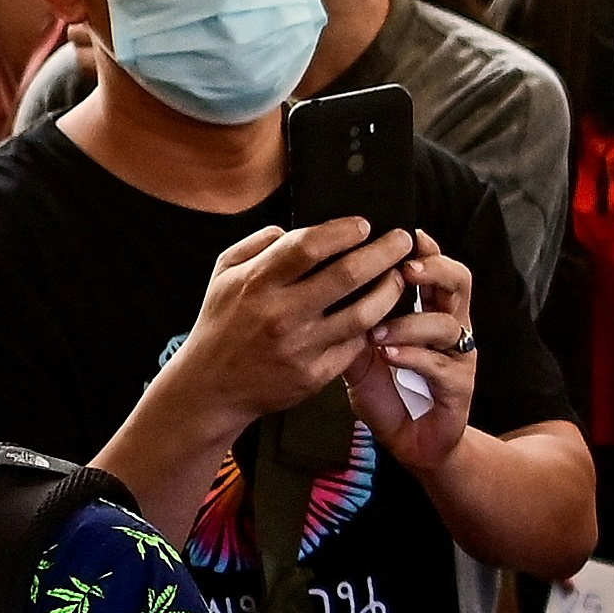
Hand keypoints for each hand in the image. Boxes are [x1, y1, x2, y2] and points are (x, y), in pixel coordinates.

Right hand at [177, 216, 415, 425]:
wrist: (211, 387)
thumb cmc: (221, 324)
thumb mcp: (224, 273)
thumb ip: (258, 244)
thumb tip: (295, 228)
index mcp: (258, 283)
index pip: (309, 246)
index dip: (343, 231)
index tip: (364, 225)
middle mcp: (281, 314)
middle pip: (347, 275)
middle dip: (383, 252)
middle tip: (402, 240)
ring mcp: (300, 347)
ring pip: (363, 313)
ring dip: (390, 290)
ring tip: (399, 276)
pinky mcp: (314, 374)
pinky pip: (355, 344)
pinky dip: (373, 325)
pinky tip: (381, 312)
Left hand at [350, 235, 481, 470]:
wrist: (414, 443)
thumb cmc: (389, 394)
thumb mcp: (362, 355)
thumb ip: (352, 324)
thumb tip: (321, 289)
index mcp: (431, 312)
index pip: (436, 270)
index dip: (427, 250)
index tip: (406, 234)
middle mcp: (452, 329)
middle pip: (459, 283)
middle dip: (434, 270)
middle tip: (405, 268)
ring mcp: (460, 358)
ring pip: (448, 325)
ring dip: (410, 322)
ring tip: (377, 330)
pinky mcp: (460, 388)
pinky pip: (440, 365)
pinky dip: (412, 357)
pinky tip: (388, 355)